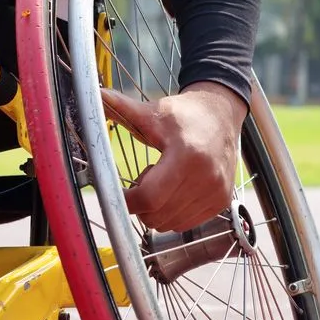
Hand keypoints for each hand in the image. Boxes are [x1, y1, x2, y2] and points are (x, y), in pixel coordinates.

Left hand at [101, 81, 247, 232]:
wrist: (222, 116)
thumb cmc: (185, 115)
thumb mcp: (155, 112)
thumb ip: (124, 109)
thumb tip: (97, 95)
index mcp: (186, 156)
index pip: (149, 197)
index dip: (127, 200)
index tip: (118, 192)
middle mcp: (206, 178)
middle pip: (156, 215)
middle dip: (141, 204)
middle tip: (145, 179)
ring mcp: (215, 193)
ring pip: (169, 224)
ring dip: (157, 209)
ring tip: (163, 182)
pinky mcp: (221, 202)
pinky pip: (184, 224)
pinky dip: (172, 214)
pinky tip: (176, 190)